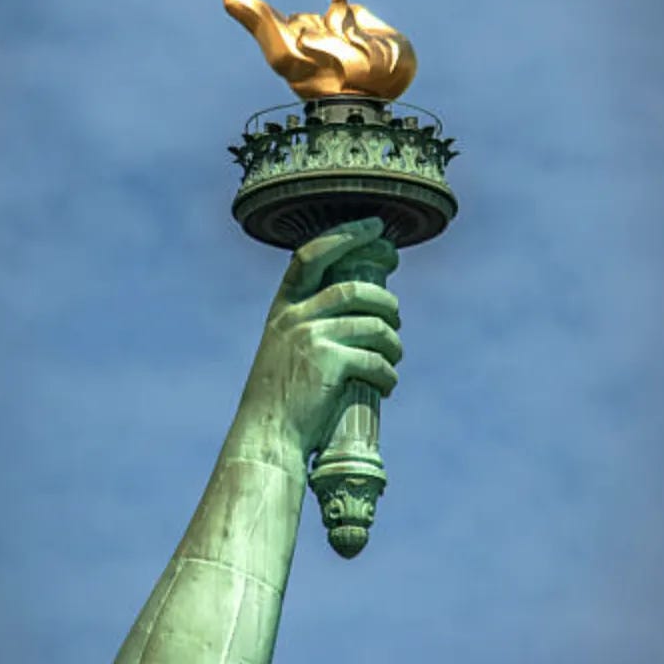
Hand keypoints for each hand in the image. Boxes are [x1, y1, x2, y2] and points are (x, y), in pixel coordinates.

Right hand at [239, 218, 401, 461]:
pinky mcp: (328, 363)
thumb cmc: (282, 398)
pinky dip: (388, 374)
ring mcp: (310, 337)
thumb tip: (361, 306)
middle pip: (355, 289)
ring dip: (393, 343)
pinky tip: (387, 385)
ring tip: (394, 358)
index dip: (346, 234)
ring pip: (373, 324)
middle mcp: (293, 316)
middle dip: (386, 303)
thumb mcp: (285, 350)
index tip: (376, 226)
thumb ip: (310, 323)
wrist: (267, 436)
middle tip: (395, 319)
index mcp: (282, 308)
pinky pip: (376, 359)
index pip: (312, 254)